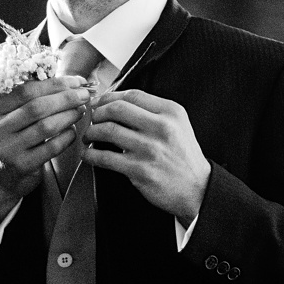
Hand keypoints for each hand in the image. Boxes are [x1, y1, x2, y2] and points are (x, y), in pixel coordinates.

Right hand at [0, 77, 91, 224]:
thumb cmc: (9, 139)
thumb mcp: (6, 117)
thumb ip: (27, 98)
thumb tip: (69, 81)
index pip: (25, 90)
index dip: (55, 83)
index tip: (77, 81)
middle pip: (37, 107)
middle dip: (66, 98)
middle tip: (85, 94)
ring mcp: (7, 151)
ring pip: (46, 126)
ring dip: (69, 115)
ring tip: (81, 110)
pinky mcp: (22, 166)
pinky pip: (52, 147)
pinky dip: (67, 136)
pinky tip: (72, 131)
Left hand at [83, 90, 211, 225]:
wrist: (196, 187)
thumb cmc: (183, 155)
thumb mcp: (178, 124)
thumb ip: (154, 112)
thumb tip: (118, 104)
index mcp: (171, 111)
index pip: (133, 95)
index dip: (110, 97)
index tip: (100, 103)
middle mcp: (161, 127)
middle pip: (118, 109)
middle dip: (98, 112)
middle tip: (92, 119)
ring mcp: (150, 148)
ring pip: (108, 131)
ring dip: (91, 132)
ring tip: (88, 136)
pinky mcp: (139, 170)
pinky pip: (106, 158)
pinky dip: (91, 155)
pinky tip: (88, 155)